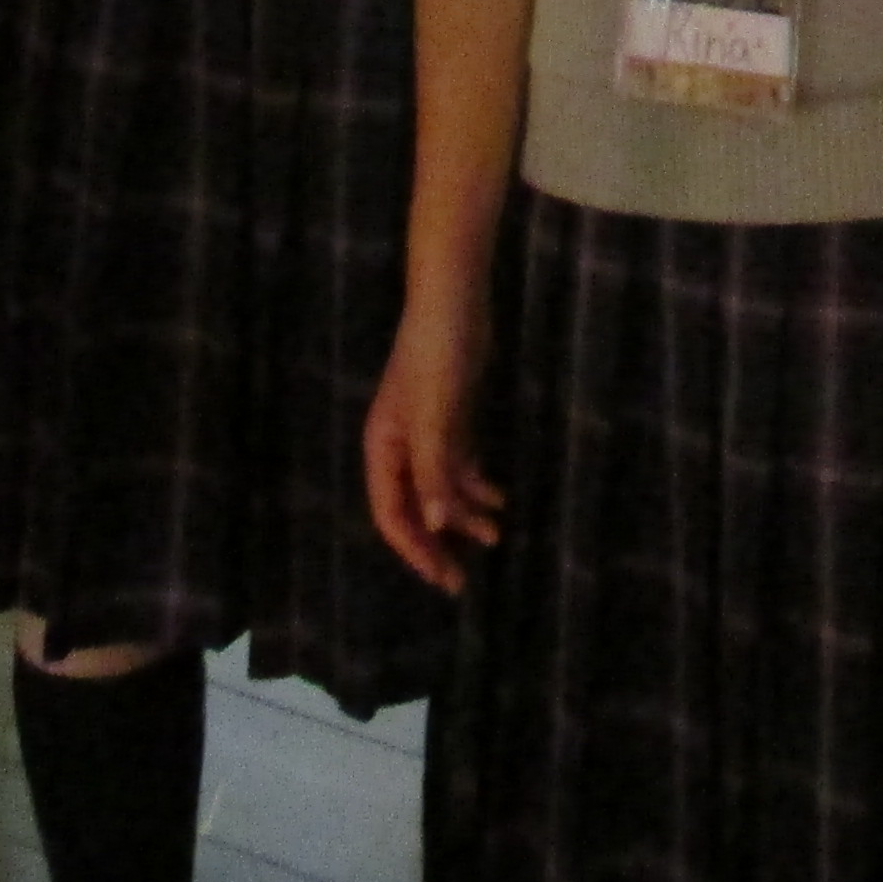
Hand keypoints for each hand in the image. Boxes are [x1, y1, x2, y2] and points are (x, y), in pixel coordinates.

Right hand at [361, 298, 506, 590]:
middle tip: (461, 580)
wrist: (455, 301)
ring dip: (463, 514)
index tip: (441, 577)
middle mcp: (400, 445)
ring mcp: (425, 431)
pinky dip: (476, 484)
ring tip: (494, 536)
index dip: (414, 549)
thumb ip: (433, 469)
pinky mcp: (451, 417)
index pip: (391, 514)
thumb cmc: (438, 357)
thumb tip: (433, 522)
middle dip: (436, 541)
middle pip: (414, 507)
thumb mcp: (436, 416)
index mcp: (384, 448)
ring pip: (440, 488)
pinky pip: (458, 465)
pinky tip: (498, 499)